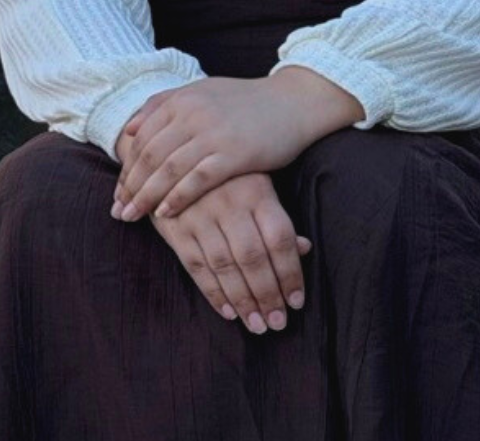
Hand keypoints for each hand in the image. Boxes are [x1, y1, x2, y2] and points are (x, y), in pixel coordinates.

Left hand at [112, 71, 361, 221]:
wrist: (293, 102)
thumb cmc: (246, 101)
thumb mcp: (202, 92)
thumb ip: (164, 104)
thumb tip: (131, 128)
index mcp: (182, 99)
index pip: (142, 137)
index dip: (126, 167)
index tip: (117, 191)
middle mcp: (193, 113)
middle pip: (149, 155)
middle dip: (130, 186)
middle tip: (118, 211)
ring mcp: (213, 133)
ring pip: (168, 170)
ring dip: (145, 196)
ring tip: (132, 216)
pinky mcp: (234, 154)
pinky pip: (197, 180)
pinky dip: (177, 198)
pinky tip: (165, 214)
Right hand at [147, 171, 311, 333]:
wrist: (174, 155)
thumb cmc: (228, 177)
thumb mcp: (258, 185)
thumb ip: (277, 218)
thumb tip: (305, 248)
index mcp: (256, 191)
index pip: (279, 238)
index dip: (290, 273)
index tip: (297, 301)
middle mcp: (229, 204)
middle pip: (253, 257)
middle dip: (267, 295)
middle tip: (278, 323)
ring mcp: (200, 216)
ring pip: (225, 266)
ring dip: (243, 301)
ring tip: (257, 325)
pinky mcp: (177, 228)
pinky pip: (196, 266)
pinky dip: (214, 293)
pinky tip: (229, 312)